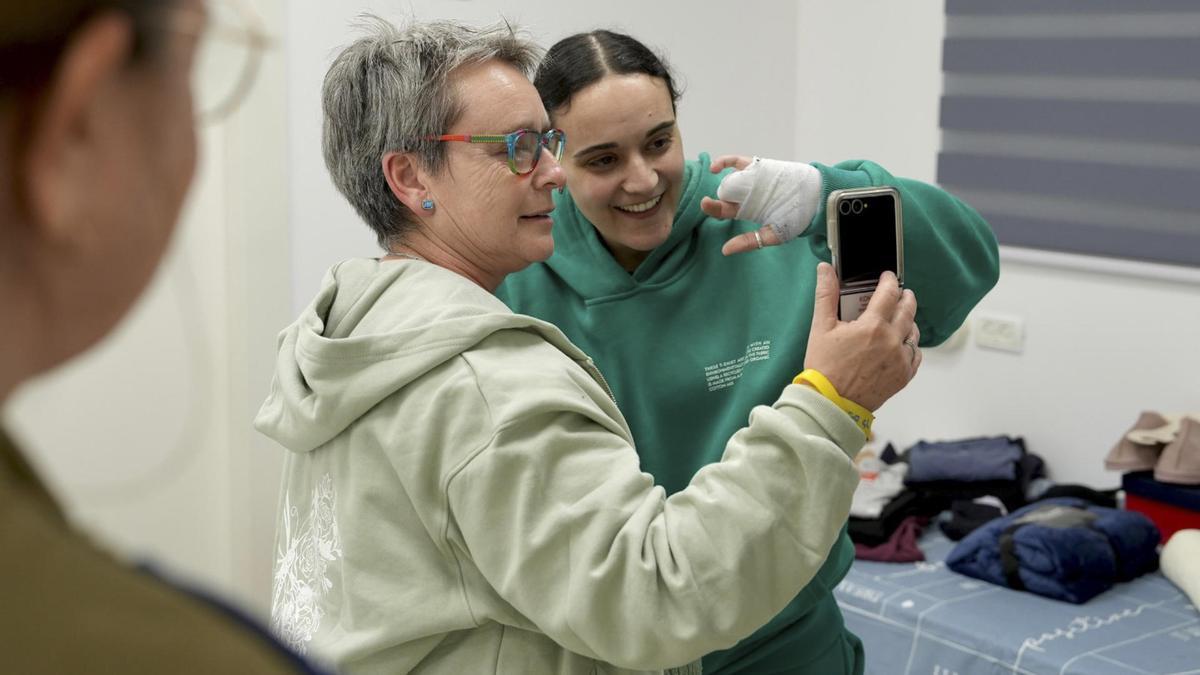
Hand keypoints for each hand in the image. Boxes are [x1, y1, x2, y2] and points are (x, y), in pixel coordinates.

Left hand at [699, 155, 821, 255]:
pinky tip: (714, 167)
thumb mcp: (773, 235)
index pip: (725, 211)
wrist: (816, 198)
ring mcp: (751, 180)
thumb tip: (725, 251)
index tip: (706, 207)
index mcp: (748, 210)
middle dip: (713, 200)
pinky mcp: (758, 167)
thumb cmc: (797, 218)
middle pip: (724, 195)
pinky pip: (737, 162)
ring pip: (729, 178)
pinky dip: (724, 162)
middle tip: (706, 203)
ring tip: (714, 184)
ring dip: (719, 181)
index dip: (714, 209)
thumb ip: (750, 242)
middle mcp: (747, 195)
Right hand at [802, 263, 920, 410]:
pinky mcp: (903, 376)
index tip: (888, 277)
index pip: (889, 293)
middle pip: (908, 309)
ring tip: (900, 318)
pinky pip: (915, 355)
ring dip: (908, 321)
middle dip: (905, 297)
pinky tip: (901, 344)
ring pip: (913, 332)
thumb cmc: (824, 368)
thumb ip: (826, 295)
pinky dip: (910, 346)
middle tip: (900, 293)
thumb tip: (826, 270)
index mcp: (872, 326)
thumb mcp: (820, 328)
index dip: (889, 281)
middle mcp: (891, 341)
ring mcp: (900, 359)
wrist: (831, 403)